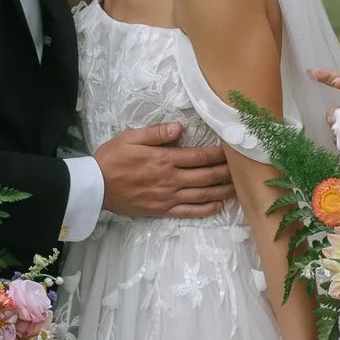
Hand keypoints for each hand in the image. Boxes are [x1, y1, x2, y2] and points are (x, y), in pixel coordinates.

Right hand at [96, 122, 233, 217]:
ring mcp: (167, 197)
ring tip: (238, 188)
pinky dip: (205, 210)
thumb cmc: (112, 159)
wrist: (96, 186)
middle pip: (207, 177)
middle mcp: (171, 180)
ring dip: (222, 191)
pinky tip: (217, 206)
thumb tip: (180, 127)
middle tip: (244, 170)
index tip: (233, 150)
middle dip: (227, 173)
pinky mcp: (162, 210)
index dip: (219, 154)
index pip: (200, 157)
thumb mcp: (131, 138)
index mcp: (165, 160)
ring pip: (202, 195)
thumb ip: (157, 133)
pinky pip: (188, 211)